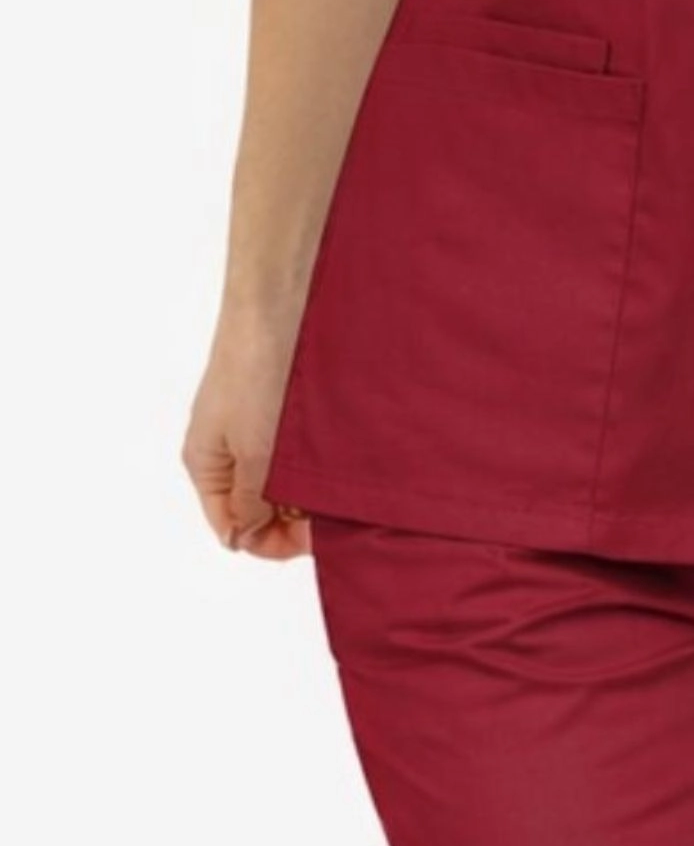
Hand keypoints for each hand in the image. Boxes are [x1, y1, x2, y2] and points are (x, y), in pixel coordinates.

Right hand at [182, 304, 313, 561]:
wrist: (276, 303)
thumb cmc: (254, 372)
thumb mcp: (253, 451)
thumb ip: (249, 501)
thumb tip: (242, 540)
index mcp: (206, 466)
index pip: (235, 529)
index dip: (272, 541)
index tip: (311, 538)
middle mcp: (227, 452)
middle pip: (260, 507)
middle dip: (295, 516)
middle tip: (329, 505)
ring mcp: (253, 428)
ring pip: (281, 480)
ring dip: (307, 488)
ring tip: (334, 479)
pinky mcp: (278, 407)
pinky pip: (294, 451)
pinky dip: (314, 460)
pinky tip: (334, 456)